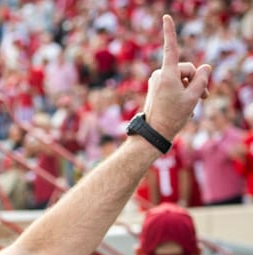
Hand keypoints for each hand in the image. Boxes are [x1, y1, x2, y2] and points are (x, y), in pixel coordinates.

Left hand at [143, 15, 211, 138]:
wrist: (155, 132)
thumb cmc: (174, 116)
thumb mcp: (194, 97)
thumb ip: (202, 79)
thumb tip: (205, 67)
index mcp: (167, 74)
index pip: (171, 48)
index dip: (169, 32)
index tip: (166, 17)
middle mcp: (159, 74)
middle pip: (186, 69)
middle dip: (196, 80)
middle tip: (204, 96)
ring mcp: (156, 80)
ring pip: (181, 77)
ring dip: (190, 87)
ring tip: (194, 103)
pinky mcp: (155, 86)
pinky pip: (173, 83)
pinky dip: (181, 90)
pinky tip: (185, 104)